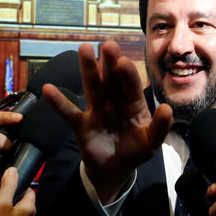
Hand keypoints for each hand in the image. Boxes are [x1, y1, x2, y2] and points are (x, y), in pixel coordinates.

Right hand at [42, 41, 171, 202]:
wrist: (115, 170)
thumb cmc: (135, 150)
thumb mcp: (151, 143)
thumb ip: (159, 128)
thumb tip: (167, 108)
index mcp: (133, 104)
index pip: (131, 86)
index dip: (128, 74)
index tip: (123, 61)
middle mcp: (115, 101)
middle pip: (112, 79)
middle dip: (110, 63)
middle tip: (108, 45)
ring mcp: (97, 110)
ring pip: (92, 87)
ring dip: (88, 69)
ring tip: (84, 49)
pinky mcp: (81, 125)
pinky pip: (68, 112)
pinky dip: (58, 102)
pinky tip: (48, 89)